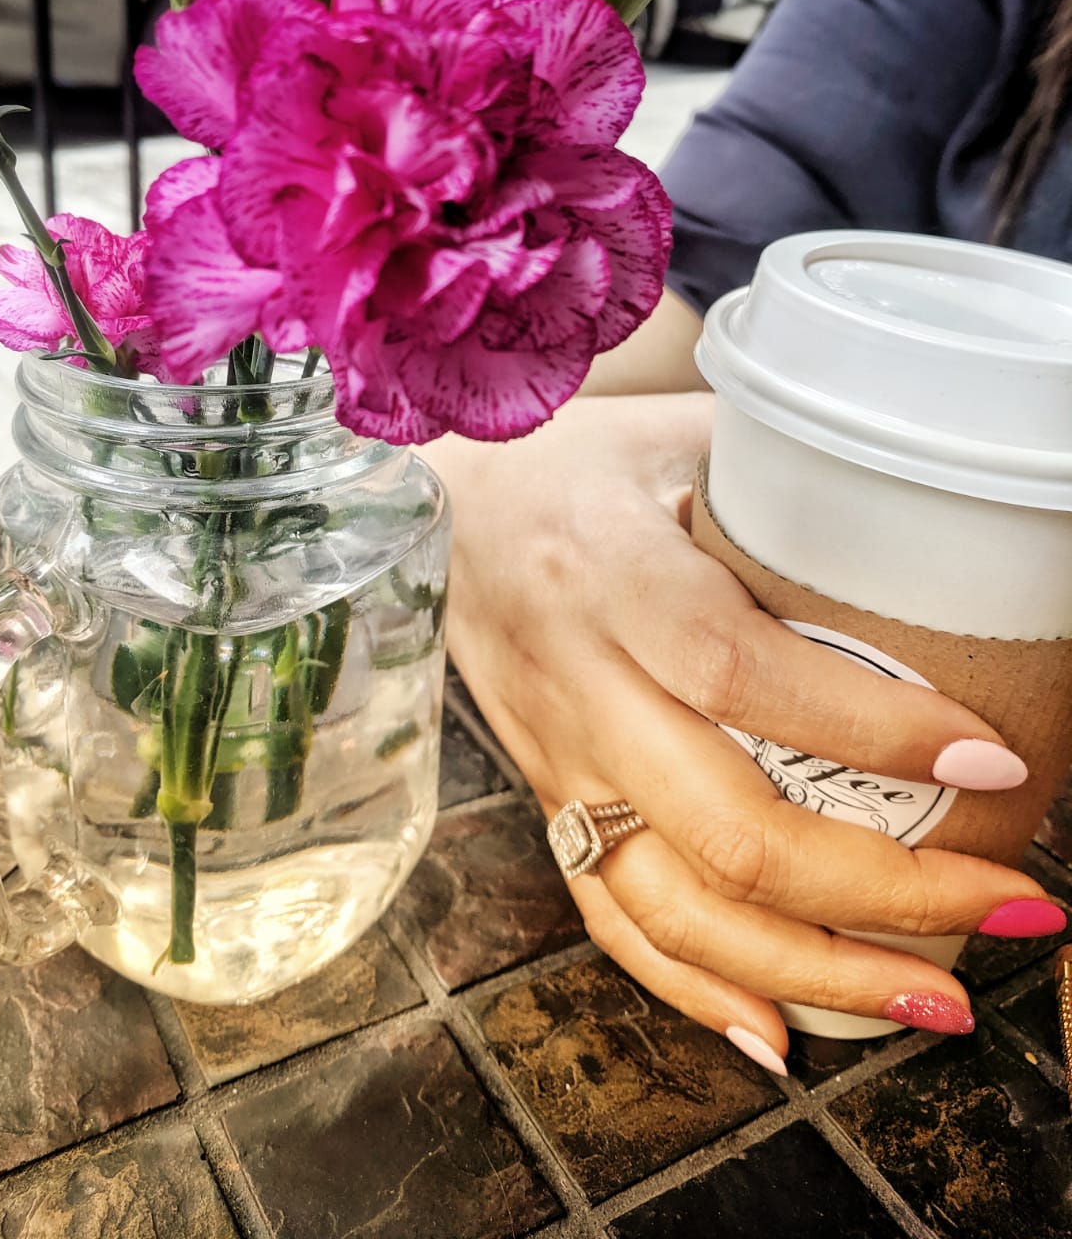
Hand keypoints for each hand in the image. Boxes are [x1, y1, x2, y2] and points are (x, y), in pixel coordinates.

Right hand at [424, 393, 1060, 1070]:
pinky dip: (698, 988)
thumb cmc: (580, 458)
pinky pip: (611, 919)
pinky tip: (782, 1031)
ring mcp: (563, 760)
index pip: (737, 673)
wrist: (450, 502)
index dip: (868, 727)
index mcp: (613, 576)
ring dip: (815, 970)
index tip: (989, 758)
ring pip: (676, 904)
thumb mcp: (679, 432)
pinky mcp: (553, 801)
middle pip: (726, 827)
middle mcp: (582, 683)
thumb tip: (934, 525)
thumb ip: (788, 478)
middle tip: (1013, 906)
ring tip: (939, 998)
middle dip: (883, 893)